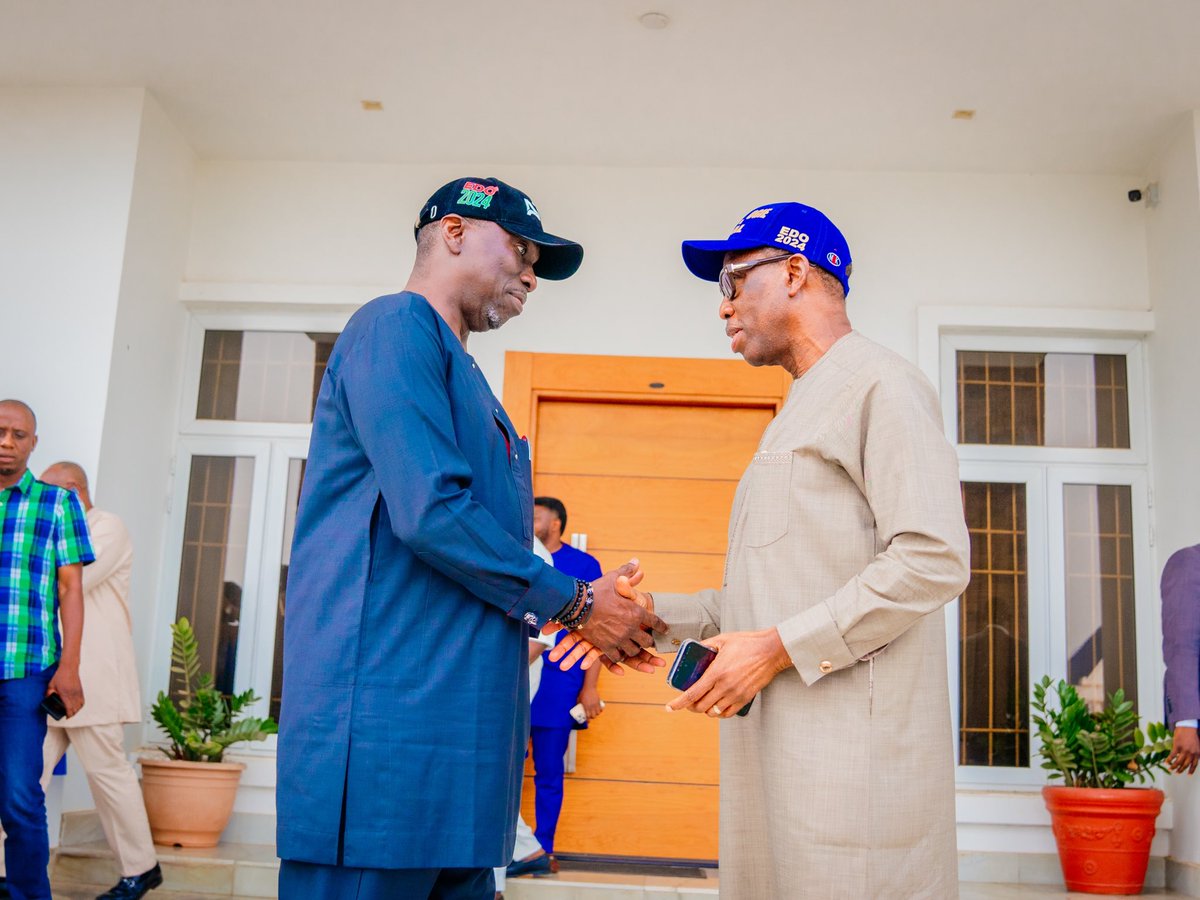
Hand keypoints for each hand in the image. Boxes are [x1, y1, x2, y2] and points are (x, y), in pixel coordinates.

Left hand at [47, 665, 84, 717]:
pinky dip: (81, 705)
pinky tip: (77, 706)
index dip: (68, 714)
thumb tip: (47, 698)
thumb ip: (48, 693)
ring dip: (77, 710)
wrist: (69, 668)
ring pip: (80, 705)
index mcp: (65, 694)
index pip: (69, 708)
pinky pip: (82, 700)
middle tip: (68, 715)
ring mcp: (78, 692)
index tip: (66, 717)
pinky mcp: (80, 690)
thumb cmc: (60, 675)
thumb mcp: (51, 685)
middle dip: (72, 714)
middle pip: (75, 708)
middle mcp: (73, 694)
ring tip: (73, 712)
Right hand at [549, 569, 664, 674]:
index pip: (655, 622)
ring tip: (635, 647)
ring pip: (634, 651)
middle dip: (649, 640)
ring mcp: (619, 639)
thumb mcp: (613, 579)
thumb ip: (627, 572)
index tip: (665, 629)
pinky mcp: (606, 647)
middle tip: (649, 640)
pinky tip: (620, 654)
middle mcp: (630, 628)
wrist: (576, 605)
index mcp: (636, 612)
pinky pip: (618, 657)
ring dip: (635, 649)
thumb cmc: (595, 591)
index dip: (661, 626)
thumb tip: (636, 562)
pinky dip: (620, 656)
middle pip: (647, 641)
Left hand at [579, 686, 603, 718]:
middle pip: (593, 716)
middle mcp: (591, 707)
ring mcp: (595, 704)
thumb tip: (577, 707)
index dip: (587, 720)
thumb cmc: (583, 693)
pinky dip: (600, 710)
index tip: (587, 721)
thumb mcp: (579, 699)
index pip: (587, 716)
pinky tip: (598, 710)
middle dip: (592, 717)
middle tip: (590, 716)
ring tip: (594, 712)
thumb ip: (578, 704)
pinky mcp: (598, 702)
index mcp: (585, 707)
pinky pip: (600, 708)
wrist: (589, 687)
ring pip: (597, 713)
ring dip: (596, 714)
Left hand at [664, 628, 790, 718]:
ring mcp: (736, 694)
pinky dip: (719, 712)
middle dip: (690, 706)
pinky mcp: (746, 698)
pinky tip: (716, 705)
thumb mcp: (723, 639)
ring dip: (704, 709)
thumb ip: (706, 645)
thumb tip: (694, 648)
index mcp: (717, 672)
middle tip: (687, 700)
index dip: (679, 703)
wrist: (771, 650)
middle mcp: (725, 686)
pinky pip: (728, 713)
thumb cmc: (747, 643)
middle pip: (701, 706)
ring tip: (702, 701)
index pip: (693, 693)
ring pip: (713, 712)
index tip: (669, 707)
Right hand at [1168, 726, 1199, 774]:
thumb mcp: (1197, 745)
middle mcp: (1191, 753)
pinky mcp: (1177, 747)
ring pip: (1178, 762)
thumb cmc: (1192, 734)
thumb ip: (1195, 752)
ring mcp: (1184, 750)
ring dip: (1174, 767)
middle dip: (1181, 770)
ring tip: (1170, 769)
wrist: (1188, 727)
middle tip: (1176, 773)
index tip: (1188, 775)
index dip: (1191, 770)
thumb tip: (1191, 758)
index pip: (1194, 764)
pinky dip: (1169, 760)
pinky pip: (1172, 756)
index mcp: (1197, 753)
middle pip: (1185, 764)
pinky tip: (1165, 762)